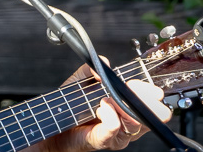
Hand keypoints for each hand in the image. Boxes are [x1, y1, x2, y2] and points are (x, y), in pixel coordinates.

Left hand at [34, 62, 171, 151]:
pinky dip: (110, 116)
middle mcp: (125, 122)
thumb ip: (91, 68)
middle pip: (149, 115)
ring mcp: (116, 134)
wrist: (53, 123)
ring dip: (123, 107)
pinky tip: (102, 108)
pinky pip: (114, 129)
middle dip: (146, 102)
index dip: (147, 92)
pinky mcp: (103, 140)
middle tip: (133, 90)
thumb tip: (103, 62)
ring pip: (135, 123)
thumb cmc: (70, 105)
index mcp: (125, 106)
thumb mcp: (80, 81)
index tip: (137, 83)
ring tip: (107, 99)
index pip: (148, 101)